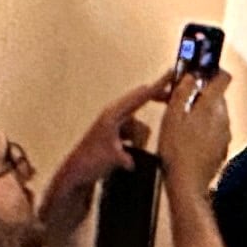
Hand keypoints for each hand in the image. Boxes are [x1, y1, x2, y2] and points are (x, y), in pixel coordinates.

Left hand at [50, 79, 175, 220]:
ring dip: (139, 139)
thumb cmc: (89, 162)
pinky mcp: (116, 133)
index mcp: (113, 114)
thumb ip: (130, 156)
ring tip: (125, 154)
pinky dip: (135, 143)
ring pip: (140, 125)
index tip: (171, 73)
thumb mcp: (114, 158)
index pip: (141, 96)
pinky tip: (126, 155)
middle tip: (170, 98)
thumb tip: (136, 160)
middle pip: (141, 101)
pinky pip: (135, 134)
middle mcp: (114, 114)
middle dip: (155, 101)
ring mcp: (115, 123)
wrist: (75, 173)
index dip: (158, 85)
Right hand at [154, 65, 233, 187]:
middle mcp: (223, 118)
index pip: (223, 77)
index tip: (201, 71)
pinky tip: (188, 139)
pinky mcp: (222, 147)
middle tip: (179, 100)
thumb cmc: (177, 152)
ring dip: (200, 113)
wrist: (187, 183)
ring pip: (214, 114)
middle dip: (199, 95)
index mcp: (211, 106)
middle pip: (216, 96)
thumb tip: (190, 77)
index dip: (213, 70)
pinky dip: (203, 129)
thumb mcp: (172, 116)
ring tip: (180, 122)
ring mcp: (224, 134)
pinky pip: (214, 130)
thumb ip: (182, 92)